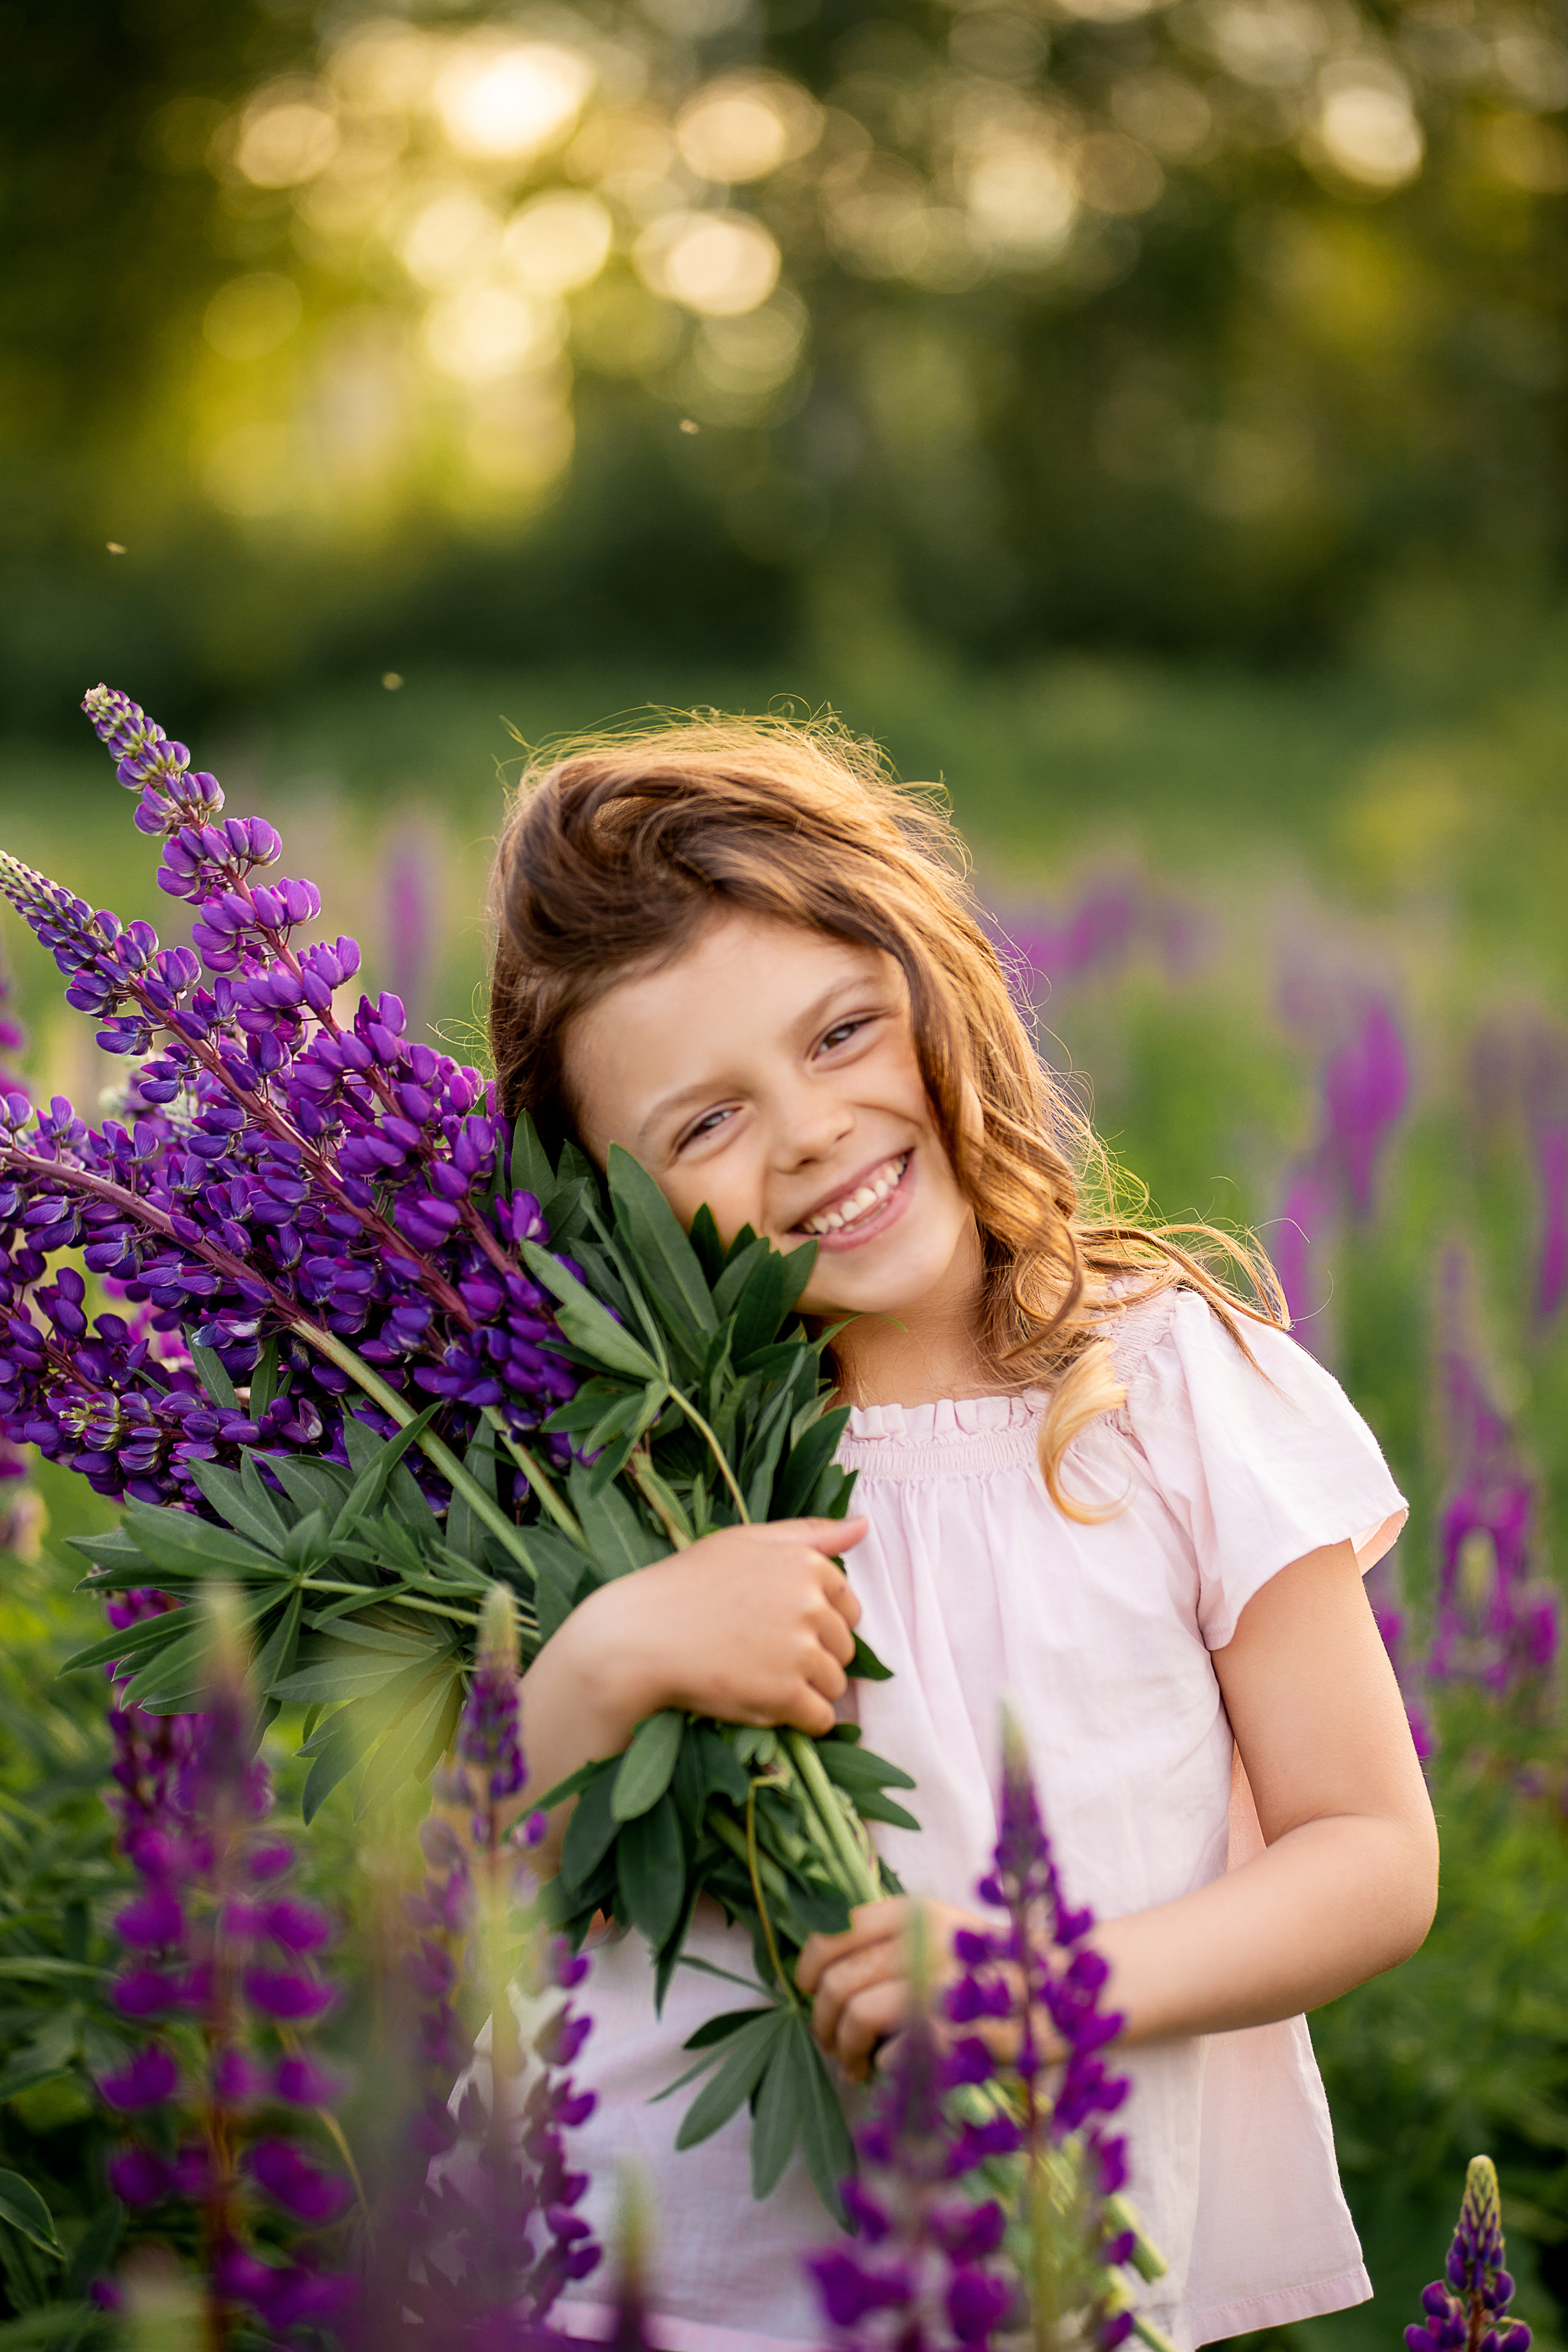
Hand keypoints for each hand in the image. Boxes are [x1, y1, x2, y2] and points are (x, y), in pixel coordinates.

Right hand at [563, 1516, 867, 1737]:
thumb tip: (863, 1525)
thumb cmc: (687, 1584)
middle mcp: (811, 1604)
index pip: (848, 1607)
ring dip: (806, 1689)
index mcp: (807, 1565)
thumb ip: (809, 1534)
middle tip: (761, 1654)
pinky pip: (821, 1718)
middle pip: (844, 1648)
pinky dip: (801, 1720)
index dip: (817, 1623)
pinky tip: (765, 1705)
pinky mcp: (786, 1694)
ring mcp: (800, 1650)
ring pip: (835, 1684)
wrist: (638, 1636)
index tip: (778, 1626)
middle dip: (813, 1657)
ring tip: (759, 1679)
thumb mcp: (745, 1542)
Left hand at [796, 1896, 1004, 2081]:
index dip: (808, 1964)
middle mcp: (926, 1942)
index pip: (836, 1929)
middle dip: (822, 2021)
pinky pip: (891, 2054)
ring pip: (857, 2015)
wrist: (1060, 2000)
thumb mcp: (939, 1937)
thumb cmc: (988, 1972)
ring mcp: (943, 1986)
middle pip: (837, 1979)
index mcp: (918, 1913)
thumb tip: (819, 1974)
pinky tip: (895, 2070)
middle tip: (831, 2044)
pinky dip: (884, 2067)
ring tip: (854, 2066)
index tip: (807, 1988)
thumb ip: (888, 1942)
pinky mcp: (959, 2033)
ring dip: (846, 2049)